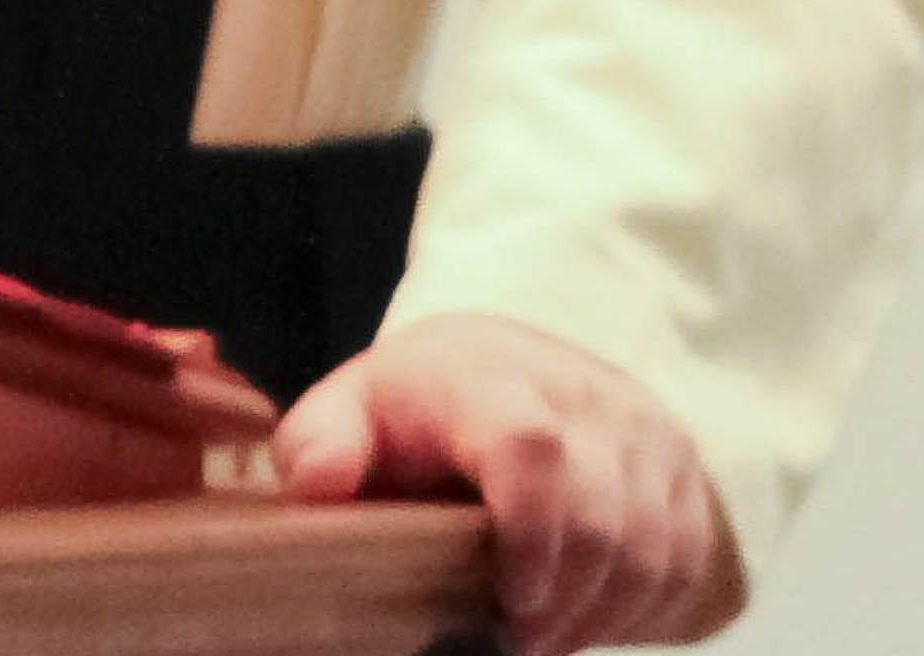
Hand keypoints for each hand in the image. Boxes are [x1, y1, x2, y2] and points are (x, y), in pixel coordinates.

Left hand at [272, 315, 743, 655]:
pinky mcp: (685, 475)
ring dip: (597, 613)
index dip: (526, 536)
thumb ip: (322, 441)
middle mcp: (582, 394)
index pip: (529, 447)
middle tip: (516, 636)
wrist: (510, 369)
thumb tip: (313, 484)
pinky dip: (638, 607)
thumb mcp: (358, 409)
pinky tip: (585, 607)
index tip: (504, 599)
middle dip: (559, 601)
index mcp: (490, 373)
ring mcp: (645, 433)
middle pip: (601, 521)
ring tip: (543, 628)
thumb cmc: (423, 407)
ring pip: (652, 555)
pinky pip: (686, 567)